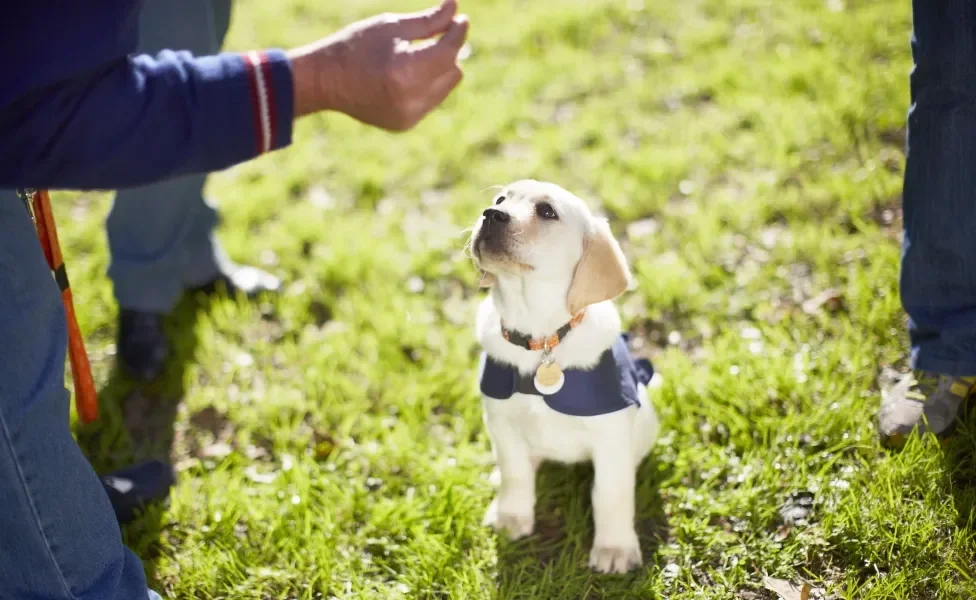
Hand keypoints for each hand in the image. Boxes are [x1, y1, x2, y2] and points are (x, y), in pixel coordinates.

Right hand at [288, 0, 468, 130]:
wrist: (324, 81)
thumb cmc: (355, 46)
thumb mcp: (391, 27)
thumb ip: (428, 21)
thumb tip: (456, 8)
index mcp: (405, 71)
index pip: (447, 52)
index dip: (457, 34)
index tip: (461, 19)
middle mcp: (410, 99)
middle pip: (452, 72)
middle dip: (449, 52)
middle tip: (438, 35)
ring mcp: (409, 116)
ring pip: (445, 88)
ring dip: (440, 69)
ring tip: (419, 54)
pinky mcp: (405, 124)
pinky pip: (431, 101)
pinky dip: (427, 86)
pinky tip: (408, 74)